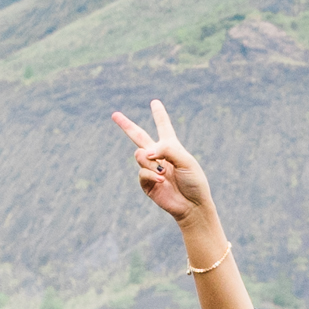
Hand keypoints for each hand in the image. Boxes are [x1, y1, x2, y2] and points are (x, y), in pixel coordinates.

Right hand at [110, 99, 214, 225]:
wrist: (192, 205)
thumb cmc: (194, 182)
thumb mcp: (185, 160)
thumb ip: (166, 149)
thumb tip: (145, 153)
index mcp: (172, 147)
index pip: (164, 127)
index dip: (159, 115)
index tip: (155, 102)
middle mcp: (159, 156)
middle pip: (138, 136)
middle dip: (126, 125)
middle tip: (114, 115)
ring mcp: (151, 169)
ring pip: (140, 155)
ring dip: (150, 162)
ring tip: (163, 173)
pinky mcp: (147, 183)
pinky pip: (141, 172)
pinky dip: (151, 175)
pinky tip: (162, 181)